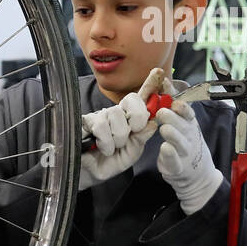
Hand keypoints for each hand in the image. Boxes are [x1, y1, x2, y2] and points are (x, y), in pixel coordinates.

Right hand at [79, 68, 165, 187]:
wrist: (89, 173)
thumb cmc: (109, 162)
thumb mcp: (132, 153)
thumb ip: (142, 139)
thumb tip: (152, 123)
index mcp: (131, 120)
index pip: (142, 99)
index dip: (150, 84)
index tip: (159, 72)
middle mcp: (117, 114)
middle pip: (132, 100)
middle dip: (137, 117)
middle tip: (133, 131)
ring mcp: (102, 115)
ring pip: (117, 115)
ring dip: (118, 137)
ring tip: (112, 148)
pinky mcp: (87, 120)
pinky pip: (100, 124)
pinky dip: (105, 141)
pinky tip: (102, 147)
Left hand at [155, 100, 222, 214]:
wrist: (197, 175)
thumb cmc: (185, 144)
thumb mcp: (183, 124)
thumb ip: (173, 106)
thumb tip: (163, 82)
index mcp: (189, 125)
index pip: (187, 111)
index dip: (179, 102)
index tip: (170, 96)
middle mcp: (189, 137)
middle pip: (183, 125)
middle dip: (173, 117)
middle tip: (162, 110)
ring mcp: (185, 153)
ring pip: (180, 142)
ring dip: (173, 134)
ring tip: (164, 128)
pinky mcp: (178, 167)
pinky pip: (175, 161)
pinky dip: (171, 155)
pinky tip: (165, 148)